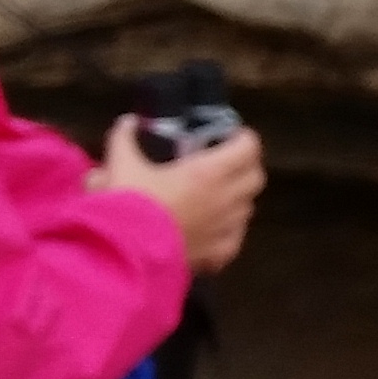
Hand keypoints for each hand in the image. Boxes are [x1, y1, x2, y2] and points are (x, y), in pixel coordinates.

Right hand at [99, 116, 264, 273]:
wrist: (124, 254)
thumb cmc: (129, 204)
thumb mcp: (121, 164)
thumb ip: (126, 139)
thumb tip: (128, 123)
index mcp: (209, 173)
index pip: (249, 148)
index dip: (243, 138)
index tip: (230, 135)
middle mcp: (226, 200)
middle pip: (255, 178)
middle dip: (246, 166)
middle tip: (227, 162)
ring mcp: (225, 229)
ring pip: (247, 208)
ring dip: (237, 197)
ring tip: (216, 194)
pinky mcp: (217, 255)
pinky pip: (234, 239)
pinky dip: (228, 230)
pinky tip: (212, 229)